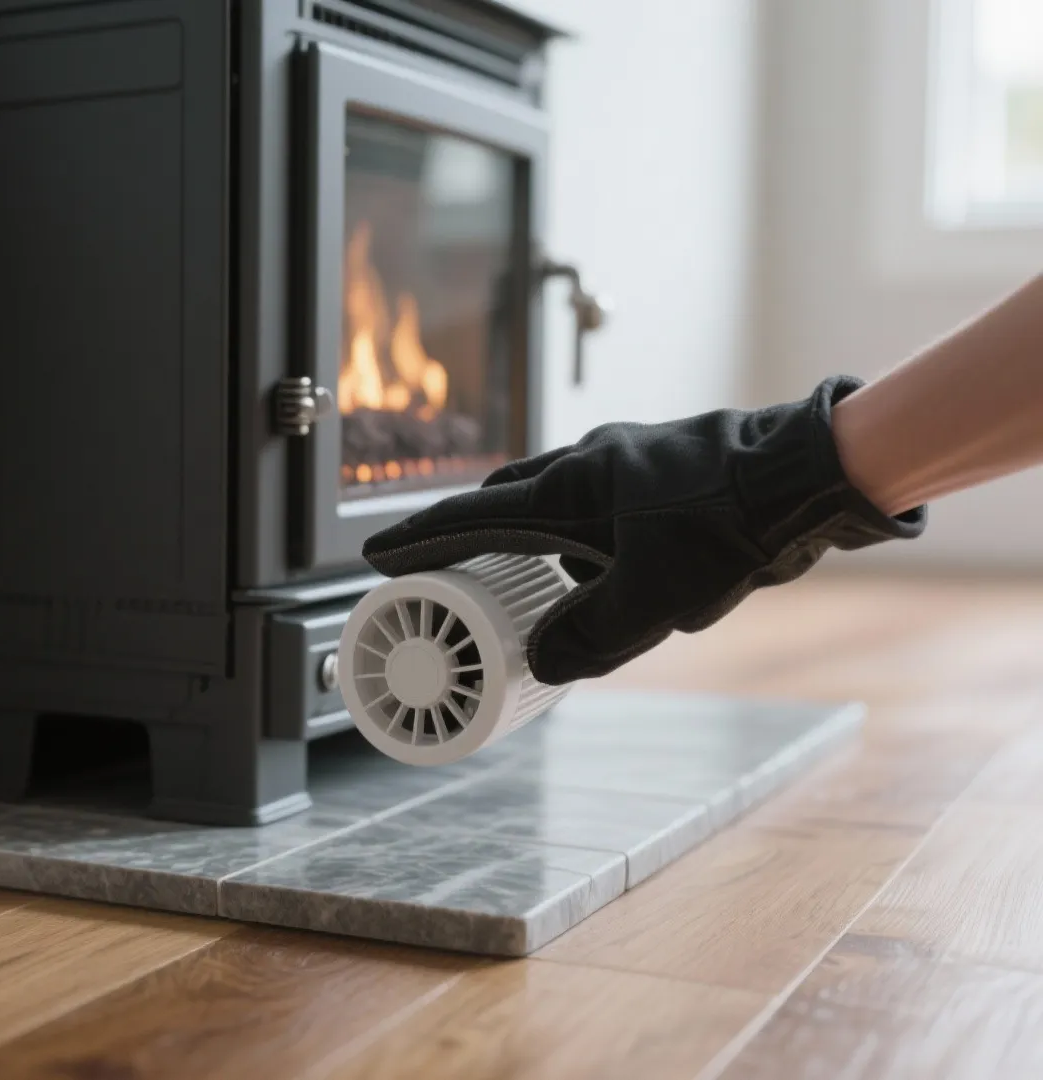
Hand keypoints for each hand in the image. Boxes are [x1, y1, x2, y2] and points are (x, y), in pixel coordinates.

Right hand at [362, 376, 927, 684]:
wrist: (810, 475)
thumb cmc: (728, 530)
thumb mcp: (654, 602)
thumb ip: (592, 638)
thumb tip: (545, 663)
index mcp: (570, 489)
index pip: (474, 517)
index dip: (421, 540)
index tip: (376, 553)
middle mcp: (590, 462)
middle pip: (508, 498)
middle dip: (471, 532)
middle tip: (444, 563)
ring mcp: (630, 457)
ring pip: (559, 497)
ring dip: (535, 533)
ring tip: (531, 579)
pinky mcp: (668, 466)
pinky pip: (603, 500)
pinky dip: (585, 531)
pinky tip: (608, 565)